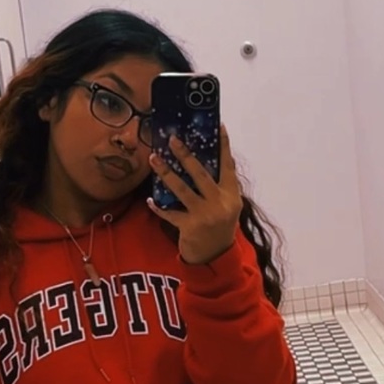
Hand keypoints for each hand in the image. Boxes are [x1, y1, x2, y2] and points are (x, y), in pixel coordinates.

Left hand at [147, 124, 242, 264]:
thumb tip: (210, 158)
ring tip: (154, 159)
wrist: (215, 256)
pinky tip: (151, 200)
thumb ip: (221, 186)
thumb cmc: (220, 225)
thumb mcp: (228, 205)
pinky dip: (159, 207)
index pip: (228, 166)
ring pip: (182, 189)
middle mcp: (220, 203)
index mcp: (231, 195)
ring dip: (166, 173)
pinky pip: (170, 213)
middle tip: (172, 139)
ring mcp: (204, 215)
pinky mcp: (190, 227)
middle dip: (185, 155)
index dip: (223, 146)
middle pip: (201, 174)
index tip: (218, 127)